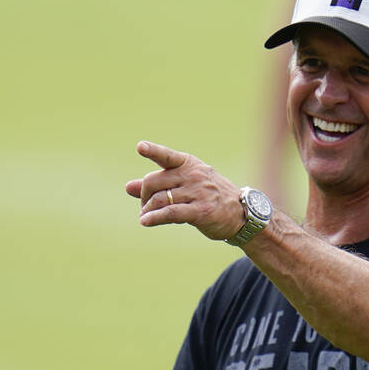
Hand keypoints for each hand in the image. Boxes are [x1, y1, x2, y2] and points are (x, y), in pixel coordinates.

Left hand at [125, 141, 245, 240]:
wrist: (240, 214)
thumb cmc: (209, 196)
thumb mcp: (185, 184)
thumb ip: (157, 184)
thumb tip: (128, 187)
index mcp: (189, 164)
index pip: (168, 156)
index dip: (153, 151)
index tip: (140, 147)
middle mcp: (193, 175)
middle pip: (154, 181)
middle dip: (144, 195)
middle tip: (145, 206)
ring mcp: (198, 193)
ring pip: (160, 199)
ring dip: (147, 209)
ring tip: (145, 216)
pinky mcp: (201, 212)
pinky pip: (171, 213)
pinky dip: (155, 218)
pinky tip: (146, 221)